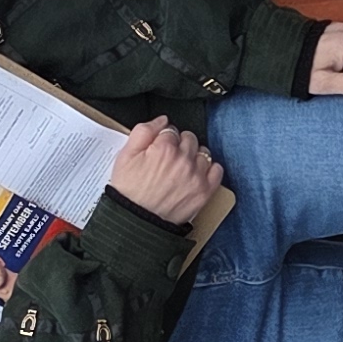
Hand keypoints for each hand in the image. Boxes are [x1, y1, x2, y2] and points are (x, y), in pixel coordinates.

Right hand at [106, 116, 221, 226]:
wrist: (136, 221)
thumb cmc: (129, 191)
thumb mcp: (125, 156)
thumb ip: (143, 131)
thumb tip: (162, 120)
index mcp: (164, 148)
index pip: (171, 130)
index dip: (163, 138)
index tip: (159, 148)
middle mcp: (184, 159)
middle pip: (189, 139)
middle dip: (179, 145)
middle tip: (168, 158)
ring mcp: (196, 176)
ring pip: (203, 152)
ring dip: (194, 155)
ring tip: (181, 167)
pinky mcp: (205, 191)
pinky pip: (217, 170)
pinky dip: (209, 169)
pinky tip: (196, 174)